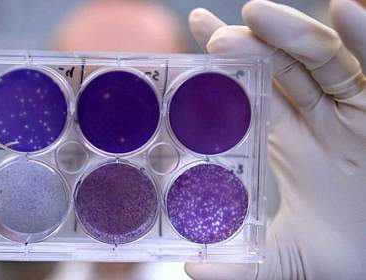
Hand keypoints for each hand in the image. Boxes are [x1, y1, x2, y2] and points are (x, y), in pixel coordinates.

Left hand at [186, 0, 365, 278]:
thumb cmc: (349, 256)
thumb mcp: (287, 260)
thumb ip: (240, 266)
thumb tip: (192, 272)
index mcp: (292, 141)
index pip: (254, 91)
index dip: (228, 63)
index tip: (197, 31)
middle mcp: (323, 118)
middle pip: (283, 69)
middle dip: (253, 45)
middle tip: (216, 34)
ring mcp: (359, 111)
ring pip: (325, 62)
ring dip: (295, 34)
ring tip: (257, 13)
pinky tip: (349, 11)